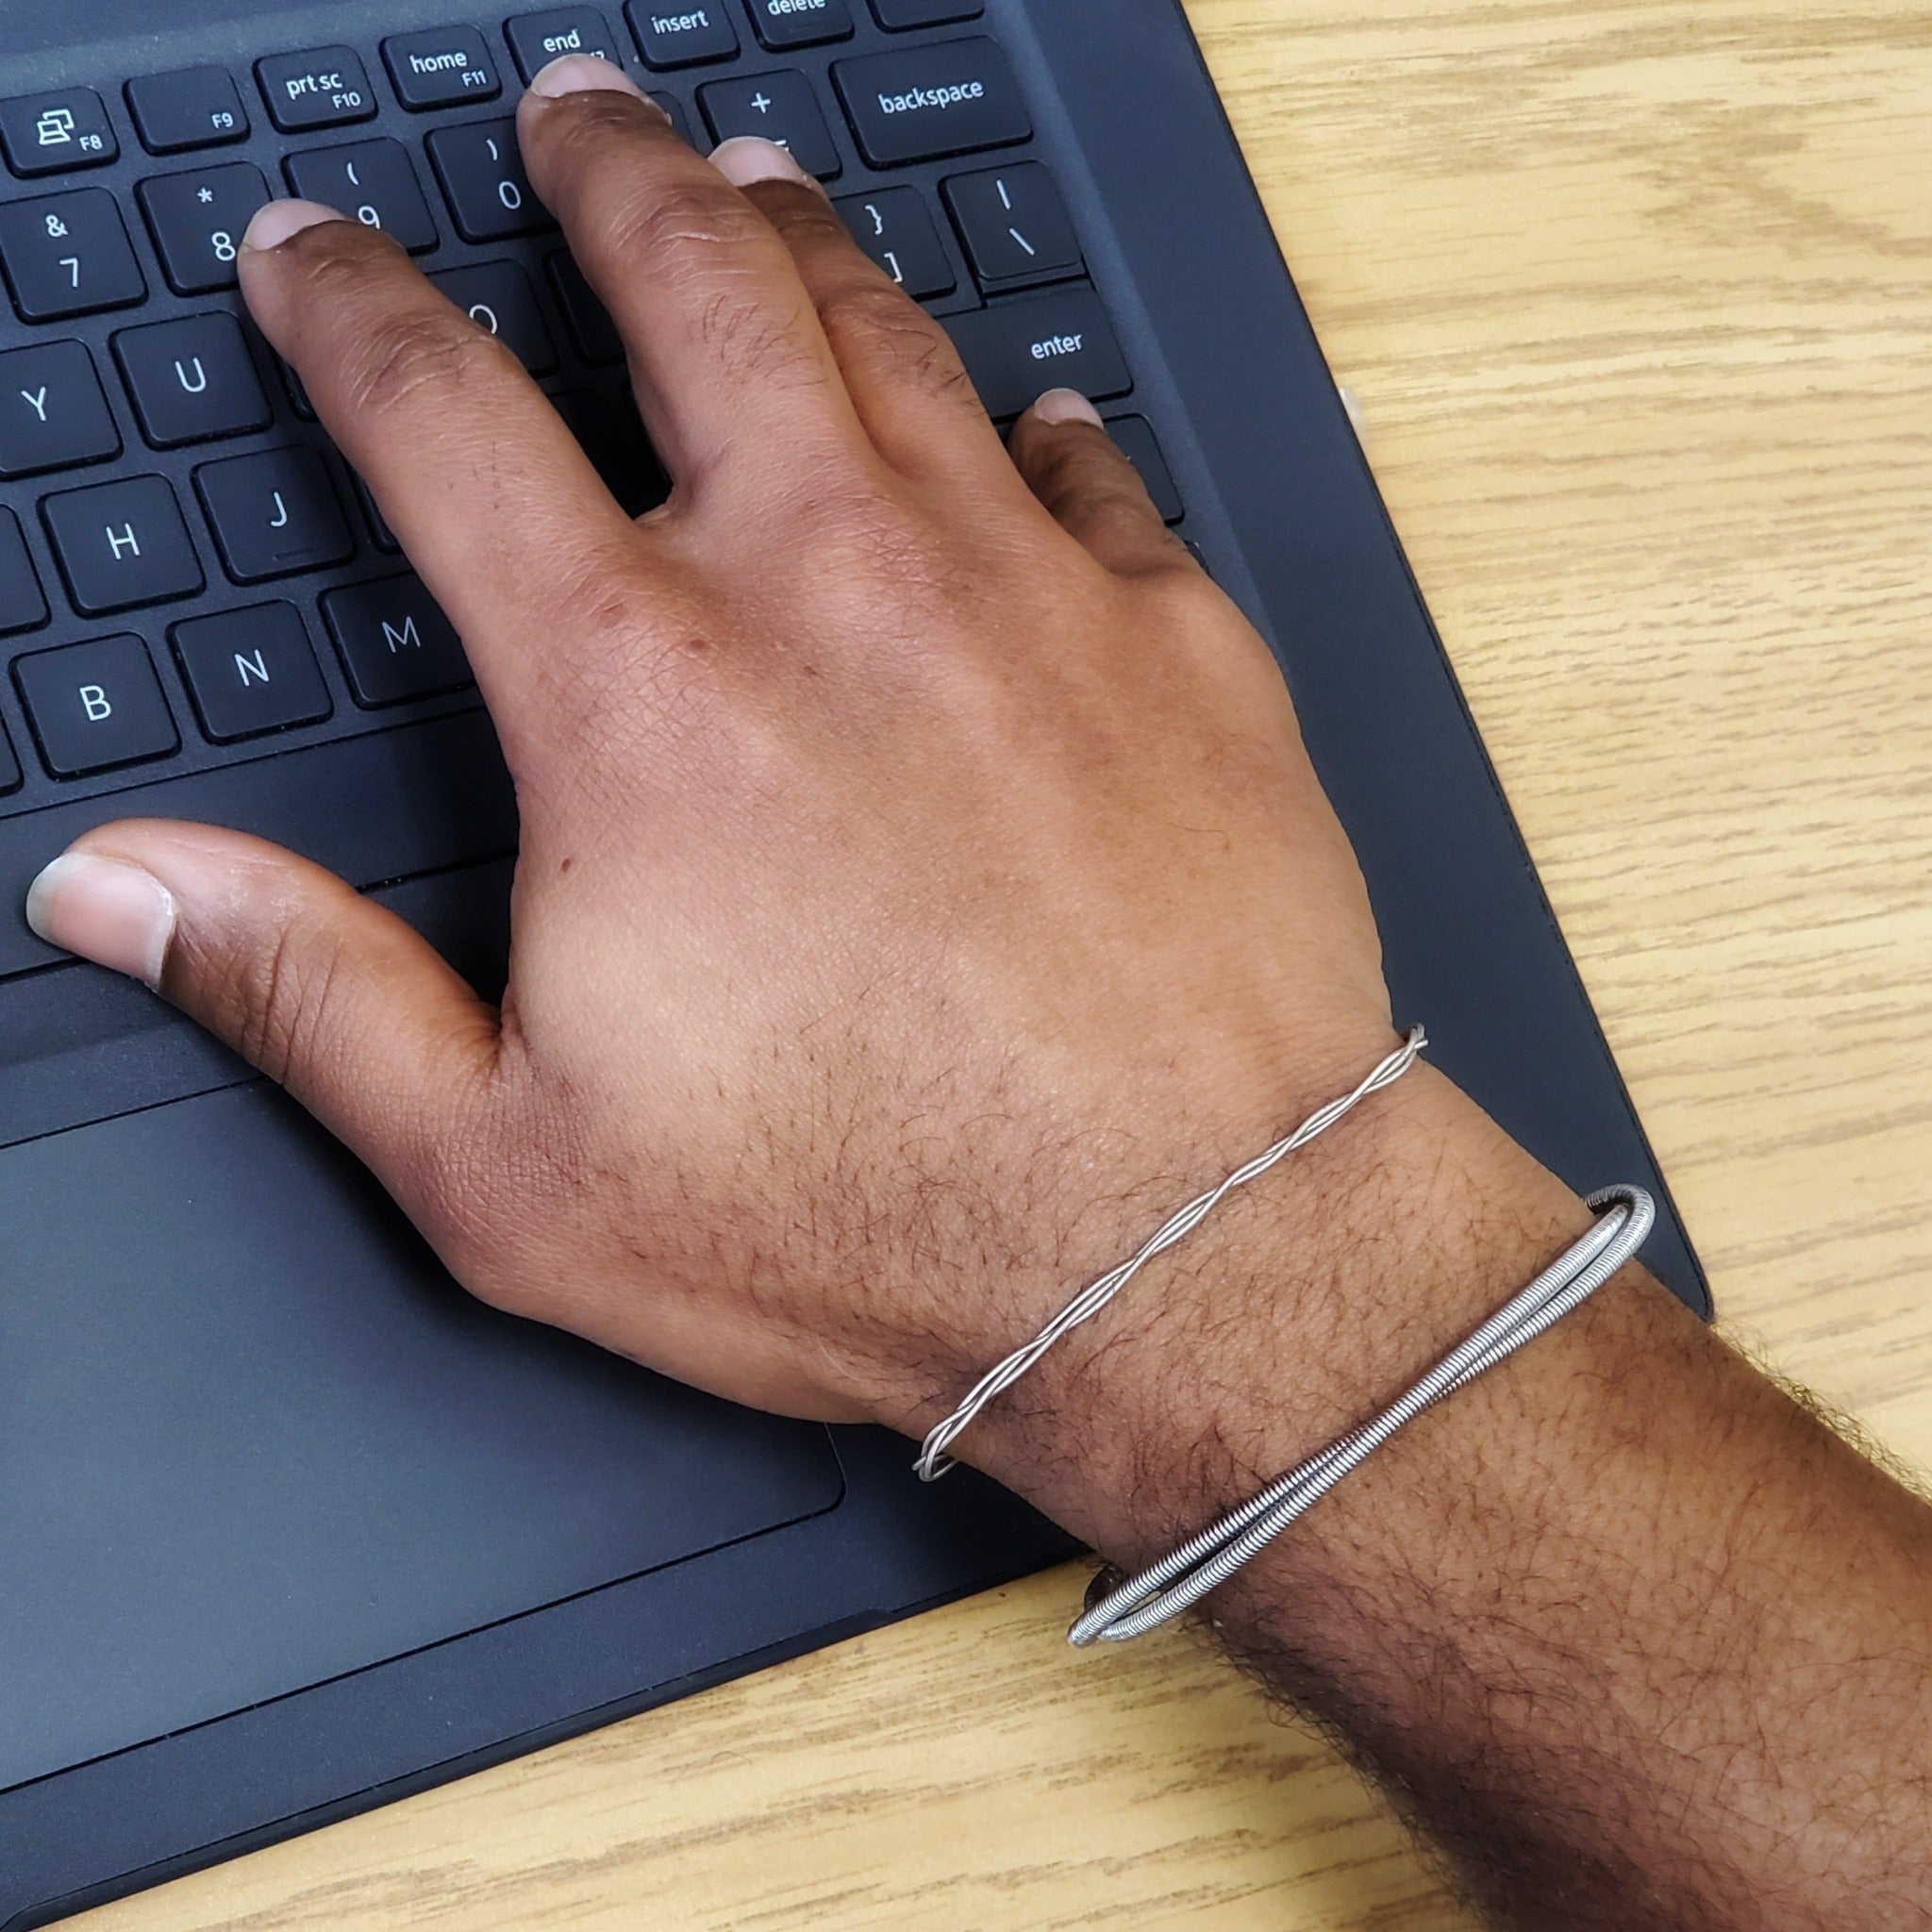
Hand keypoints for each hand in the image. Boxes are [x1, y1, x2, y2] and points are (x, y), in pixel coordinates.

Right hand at [27, 56, 1403, 1439]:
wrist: (1188, 1255)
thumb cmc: (877, 1226)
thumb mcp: (519, 1167)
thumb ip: (311, 995)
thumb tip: (126, 889)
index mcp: (642, 697)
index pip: (441, 416)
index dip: (351, 308)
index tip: (318, 256)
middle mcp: (833, 588)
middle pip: (695, 285)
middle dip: (613, 174)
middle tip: (581, 114)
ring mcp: (1027, 592)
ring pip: (892, 333)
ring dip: (806, 240)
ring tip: (760, 186)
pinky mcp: (1184, 644)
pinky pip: (1096, 464)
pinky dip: (1038, 418)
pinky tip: (1022, 409)